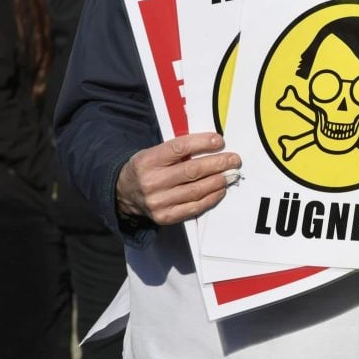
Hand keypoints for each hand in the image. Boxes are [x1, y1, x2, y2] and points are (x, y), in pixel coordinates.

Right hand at [116, 132, 240, 224]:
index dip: (202, 143)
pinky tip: (220, 190)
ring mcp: (158, 202)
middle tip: (234, 160)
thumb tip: (211, 145)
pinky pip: (194, 208)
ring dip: (218, 182)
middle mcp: (151, 181)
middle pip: (192, 171)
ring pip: (196, 190)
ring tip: (230, 175)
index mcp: (148, 160)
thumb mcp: (153, 153)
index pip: (179, 148)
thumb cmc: (146, 168)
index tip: (219, 141)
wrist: (124, 193)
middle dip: (217, 164)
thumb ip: (178, 150)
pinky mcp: (165, 217)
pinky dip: (211, 198)